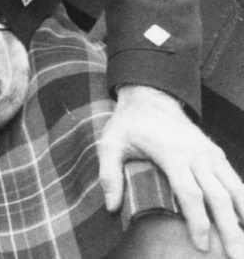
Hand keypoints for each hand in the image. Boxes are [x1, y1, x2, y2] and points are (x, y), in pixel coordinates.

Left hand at [99, 85, 243, 257]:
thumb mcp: (110, 143)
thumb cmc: (129, 124)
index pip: (190, 194)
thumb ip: (109, 174)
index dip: (198, 221)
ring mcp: (211, 154)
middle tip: (237, 256)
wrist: (151, 97)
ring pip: (235, 190)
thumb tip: (111, 207)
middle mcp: (197, 155)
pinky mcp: (217, 154)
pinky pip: (236, 181)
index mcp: (172, 154)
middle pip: (219, 197)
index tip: (202, 245)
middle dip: (230, 229)